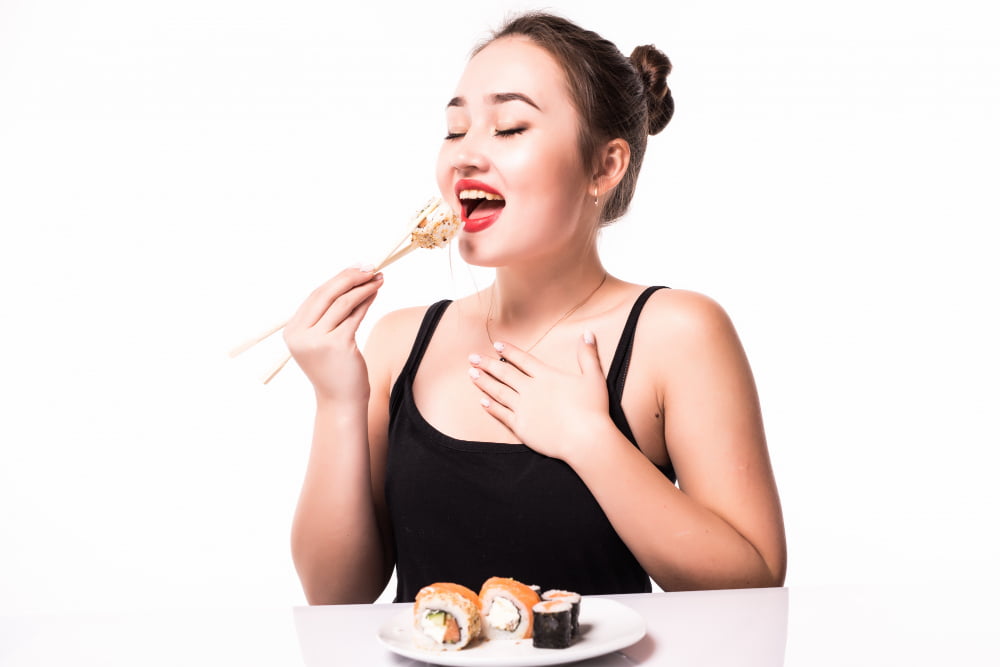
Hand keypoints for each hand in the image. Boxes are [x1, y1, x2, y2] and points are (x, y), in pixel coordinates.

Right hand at [283, 266, 383, 402]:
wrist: (340, 402)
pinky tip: (376, 293)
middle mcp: (300, 334)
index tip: (356, 267)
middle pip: (326, 294)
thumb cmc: (336, 370)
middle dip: (350, 277)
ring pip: (342, 302)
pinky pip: (354, 315)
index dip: (337, 278)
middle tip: (370, 266)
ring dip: (362, 287)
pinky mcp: (337, 344)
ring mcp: (317, 340)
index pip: (316, 296)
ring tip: (378, 278)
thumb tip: (351, 281)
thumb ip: (329, 315)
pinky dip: (366, 301)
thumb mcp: (325, 340)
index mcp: (292, 331)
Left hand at [468, 332, 613, 459]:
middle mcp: (531, 389)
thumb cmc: (592, 409)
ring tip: (471, 374)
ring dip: (484, 382)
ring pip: (499, 392)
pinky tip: (482, 402)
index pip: (523, 360)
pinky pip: (502, 415)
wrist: (585, 439)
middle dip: (487, 364)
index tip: (496, 344)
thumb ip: (587, 354)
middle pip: (505, 373)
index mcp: (546, 376)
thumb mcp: (593, 377)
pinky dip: (491, 408)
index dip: (509, 351)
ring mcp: (524, 408)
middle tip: (472, 357)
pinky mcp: (521, 427)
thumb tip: (587, 333)